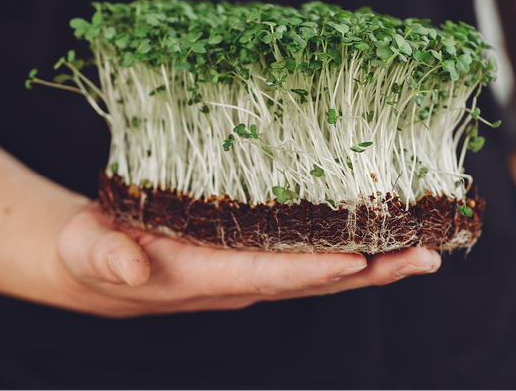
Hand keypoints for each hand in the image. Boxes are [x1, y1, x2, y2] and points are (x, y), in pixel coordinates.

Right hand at [56, 203, 440, 317]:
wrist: (97, 265)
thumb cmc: (91, 251)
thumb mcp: (89, 249)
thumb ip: (105, 256)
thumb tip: (127, 266)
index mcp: (200, 279)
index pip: (266, 275)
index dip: (311, 269)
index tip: (358, 259)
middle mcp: (237, 281)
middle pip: (314, 281)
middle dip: (370, 270)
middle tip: (426, 255)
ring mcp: (251, 272)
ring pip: (322, 271)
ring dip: (376, 262)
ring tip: (427, 249)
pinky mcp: (254, 256)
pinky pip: (311, 255)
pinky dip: (352, 247)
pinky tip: (384, 234)